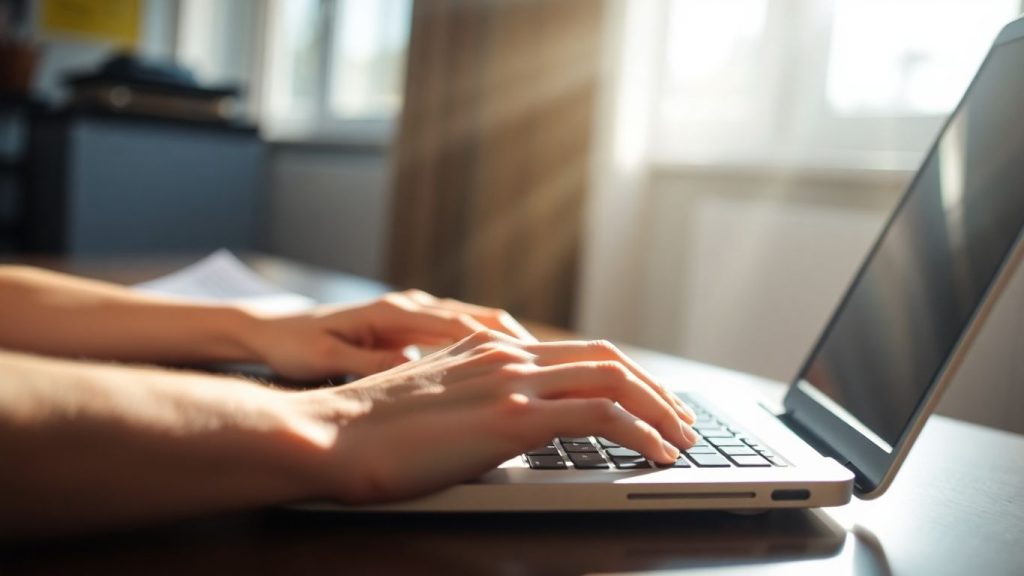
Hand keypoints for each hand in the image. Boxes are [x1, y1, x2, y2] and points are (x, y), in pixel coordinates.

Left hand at [248, 290, 535, 379]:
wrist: (267, 328)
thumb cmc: (292, 344)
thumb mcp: (325, 359)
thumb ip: (369, 361)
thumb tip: (414, 367)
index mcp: (395, 311)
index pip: (462, 326)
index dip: (502, 346)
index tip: (536, 366)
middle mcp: (410, 305)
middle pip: (481, 318)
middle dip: (521, 343)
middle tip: (558, 369)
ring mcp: (411, 312)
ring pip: (475, 322)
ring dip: (508, 345)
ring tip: (542, 373)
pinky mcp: (407, 325)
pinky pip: (458, 333)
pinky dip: (485, 349)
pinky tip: (501, 373)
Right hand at [294, 330, 698, 504]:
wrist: (326, 434)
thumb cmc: (364, 430)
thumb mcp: (428, 399)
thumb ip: (470, 397)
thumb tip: (502, 420)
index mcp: (487, 349)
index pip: (576, 353)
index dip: (622, 376)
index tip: (646, 402)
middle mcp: (506, 354)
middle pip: (607, 359)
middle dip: (655, 389)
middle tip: (681, 419)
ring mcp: (511, 381)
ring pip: (615, 380)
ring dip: (660, 410)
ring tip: (683, 440)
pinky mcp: (512, 417)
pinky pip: (600, 417)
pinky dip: (641, 433)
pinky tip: (657, 454)